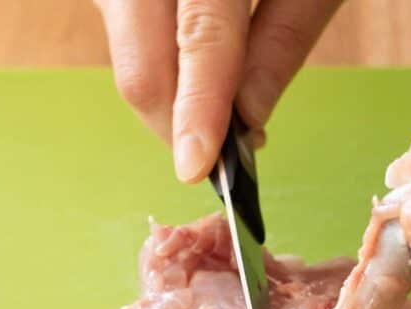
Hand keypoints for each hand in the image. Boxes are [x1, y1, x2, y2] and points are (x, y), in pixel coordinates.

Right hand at [95, 0, 341, 182]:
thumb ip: (284, 42)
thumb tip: (249, 122)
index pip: (198, 37)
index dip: (198, 110)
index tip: (198, 168)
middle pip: (140, 69)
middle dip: (179, 128)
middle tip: (220, 155)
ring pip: (128, 61)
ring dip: (172, 101)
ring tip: (215, 103)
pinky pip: (126, 40)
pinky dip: (162, 68)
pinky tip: (195, 67)